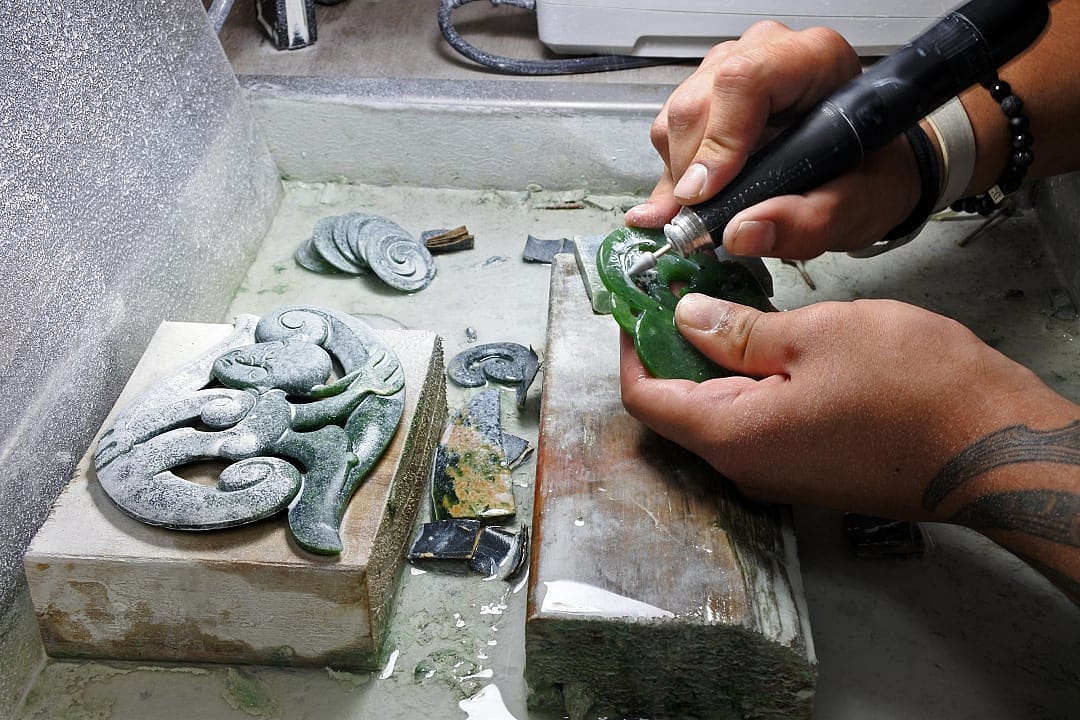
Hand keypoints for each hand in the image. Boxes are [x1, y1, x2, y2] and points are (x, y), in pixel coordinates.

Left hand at [620, 294, 1075, 520]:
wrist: (993, 448)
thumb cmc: (913, 388)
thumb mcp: (814, 336)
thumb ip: (737, 332)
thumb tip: (685, 318)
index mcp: (731, 436)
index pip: (645, 396)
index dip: (632, 345)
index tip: (636, 301)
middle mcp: (745, 468)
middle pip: (678, 406)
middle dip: (671, 346)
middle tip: (680, 290)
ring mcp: (778, 474)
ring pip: (719, 412)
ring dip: (712, 361)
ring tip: (723, 303)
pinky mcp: (809, 469)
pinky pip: (756, 423)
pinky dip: (747, 382)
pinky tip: (765, 341)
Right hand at [624, 22, 921, 259]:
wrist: (863, 175)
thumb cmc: (867, 176)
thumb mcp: (855, 208)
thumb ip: (808, 223)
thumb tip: (742, 233)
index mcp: (814, 62)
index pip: (743, 81)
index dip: (717, 139)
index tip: (706, 194)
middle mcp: (765, 55)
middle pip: (698, 102)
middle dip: (692, 170)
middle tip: (702, 220)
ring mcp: (728, 72)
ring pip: (676, 120)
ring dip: (680, 176)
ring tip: (707, 213)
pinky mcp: (706, 100)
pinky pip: (668, 135)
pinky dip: (673, 178)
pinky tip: (691, 205)